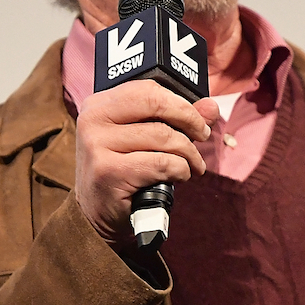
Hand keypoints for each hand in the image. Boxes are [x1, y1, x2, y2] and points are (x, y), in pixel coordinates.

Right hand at [75, 80, 219, 246]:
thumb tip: (211, 106)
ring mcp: (97, 145)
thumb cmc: (125, 172)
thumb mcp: (148, 140)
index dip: (181, 103)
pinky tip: (178, 177)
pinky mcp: (108, 172)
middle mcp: (93, 119)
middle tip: (203, 136)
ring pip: (164, 137)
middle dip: (190, 121)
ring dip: (189, 154)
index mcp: (100, 104)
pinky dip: (180, 171)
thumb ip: (179, 119)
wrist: (96, 216)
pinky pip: (162, 163)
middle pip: (157, 104)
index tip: (198, 120)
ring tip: (192, 165)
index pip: (149, 89)